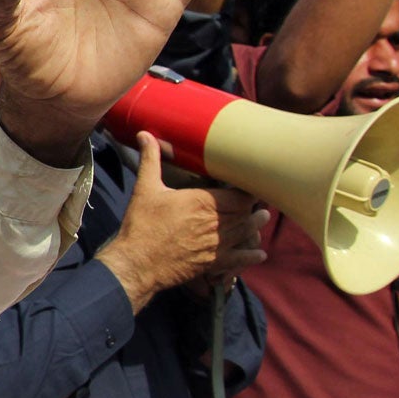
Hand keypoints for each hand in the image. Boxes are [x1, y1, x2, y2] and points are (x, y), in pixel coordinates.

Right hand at [97, 134, 267, 311]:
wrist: (136, 263)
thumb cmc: (141, 225)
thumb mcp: (145, 189)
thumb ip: (150, 160)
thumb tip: (144, 134)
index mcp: (203, 201)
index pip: (240, 194)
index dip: (248, 190)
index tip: (249, 184)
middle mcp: (216, 222)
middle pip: (247, 212)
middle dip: (254, 206)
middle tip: (258, 200)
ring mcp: (217, 244)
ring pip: (247, 232)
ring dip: (256, 225)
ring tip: (262, 218)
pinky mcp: (214, 262)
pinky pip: (241, 259)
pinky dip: (252, 255)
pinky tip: (259, 253)